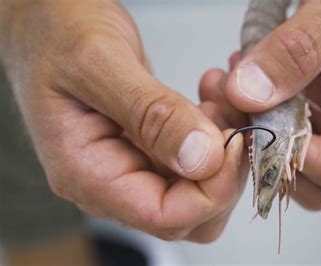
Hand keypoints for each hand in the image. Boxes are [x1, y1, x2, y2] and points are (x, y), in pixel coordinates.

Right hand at [0, 0, 245, 241]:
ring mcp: (131, 163)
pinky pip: (195, 156)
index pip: (163, 216)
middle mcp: (111, 179)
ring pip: (197, 185)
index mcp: (87, 173)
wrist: (46, 18)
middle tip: (231, 120)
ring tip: (218, 97)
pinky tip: (211, 96)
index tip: (234, 142)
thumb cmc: (56, 32)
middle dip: (223, 173)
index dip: (211, 190)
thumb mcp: (100, 64)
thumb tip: (202, 159)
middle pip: (187, 213)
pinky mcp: (148, 144)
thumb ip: (151, 114)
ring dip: (222, 148)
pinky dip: (214, 130)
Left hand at [200, 0, 320, 209]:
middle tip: (234, 111)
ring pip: (288, 148)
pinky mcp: (315, 96)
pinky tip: (237, 73)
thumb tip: (248, 94)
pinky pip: (279, 116)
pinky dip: (251, 102)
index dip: (305, 165)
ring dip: (251, 124)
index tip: (264, 134)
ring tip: (227, 85)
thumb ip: (300, 49)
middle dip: (267, 151)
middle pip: (315, 175)